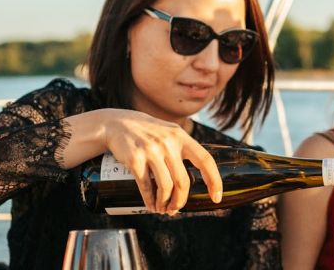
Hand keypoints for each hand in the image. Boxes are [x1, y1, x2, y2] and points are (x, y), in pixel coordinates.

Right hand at [63, 109, 222, 213]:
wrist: (117, 124)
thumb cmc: (148, 132)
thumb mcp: (170, 132)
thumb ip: (184, 147)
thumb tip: (201, 173)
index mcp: (181, 137)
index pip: (205, 160)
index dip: (214, 180)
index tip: (216, 197)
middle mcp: (168, 143)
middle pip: (182, 181)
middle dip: (180, 201)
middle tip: (175, 209)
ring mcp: (151, 151)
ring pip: (165, 186)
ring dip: (164, 203)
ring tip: (162, 209)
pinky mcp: (135, 159)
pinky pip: (146, 186)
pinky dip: (149, 200)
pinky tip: (151, 206)